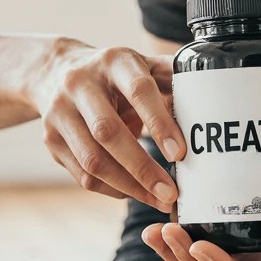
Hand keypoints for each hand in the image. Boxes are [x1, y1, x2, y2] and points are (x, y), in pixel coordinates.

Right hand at [35, 44, 185, 210]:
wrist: (55, 71)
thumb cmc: (114, 74)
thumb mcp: (141, 64)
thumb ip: (172, 77)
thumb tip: (210, 92)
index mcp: (113, 61)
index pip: (138, 90)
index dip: (159, 122)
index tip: (179, 153)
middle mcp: (80, 84)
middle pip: (108, 132)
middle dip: (142, 167)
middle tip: (170, 193)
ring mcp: (60, 112)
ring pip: (93, 159)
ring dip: (128, 186)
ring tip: (158, 200)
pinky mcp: (50, 139)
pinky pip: (83, 174)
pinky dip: (112, 189)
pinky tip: (135, 192)